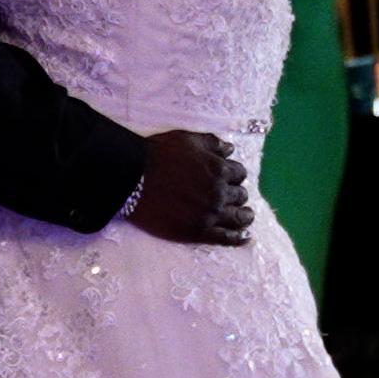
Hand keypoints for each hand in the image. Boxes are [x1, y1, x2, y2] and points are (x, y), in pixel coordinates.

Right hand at [127, 130, 251, 246]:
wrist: (133, 178)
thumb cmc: (157, 155)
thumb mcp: (187, 140)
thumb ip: (212, 144)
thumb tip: (230, 150)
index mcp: (219, 169)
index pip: (239, 174)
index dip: (234, 176)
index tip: (228, 179)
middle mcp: (219, 192)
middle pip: (240, 196)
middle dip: (237, 194)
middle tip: (231, 197)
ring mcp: (210, 214)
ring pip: (239, 217)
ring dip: (245, 216)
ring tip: (245, 217)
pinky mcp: (198, 232)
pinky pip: (226, 238)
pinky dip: (239, 237)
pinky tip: (245, 237)